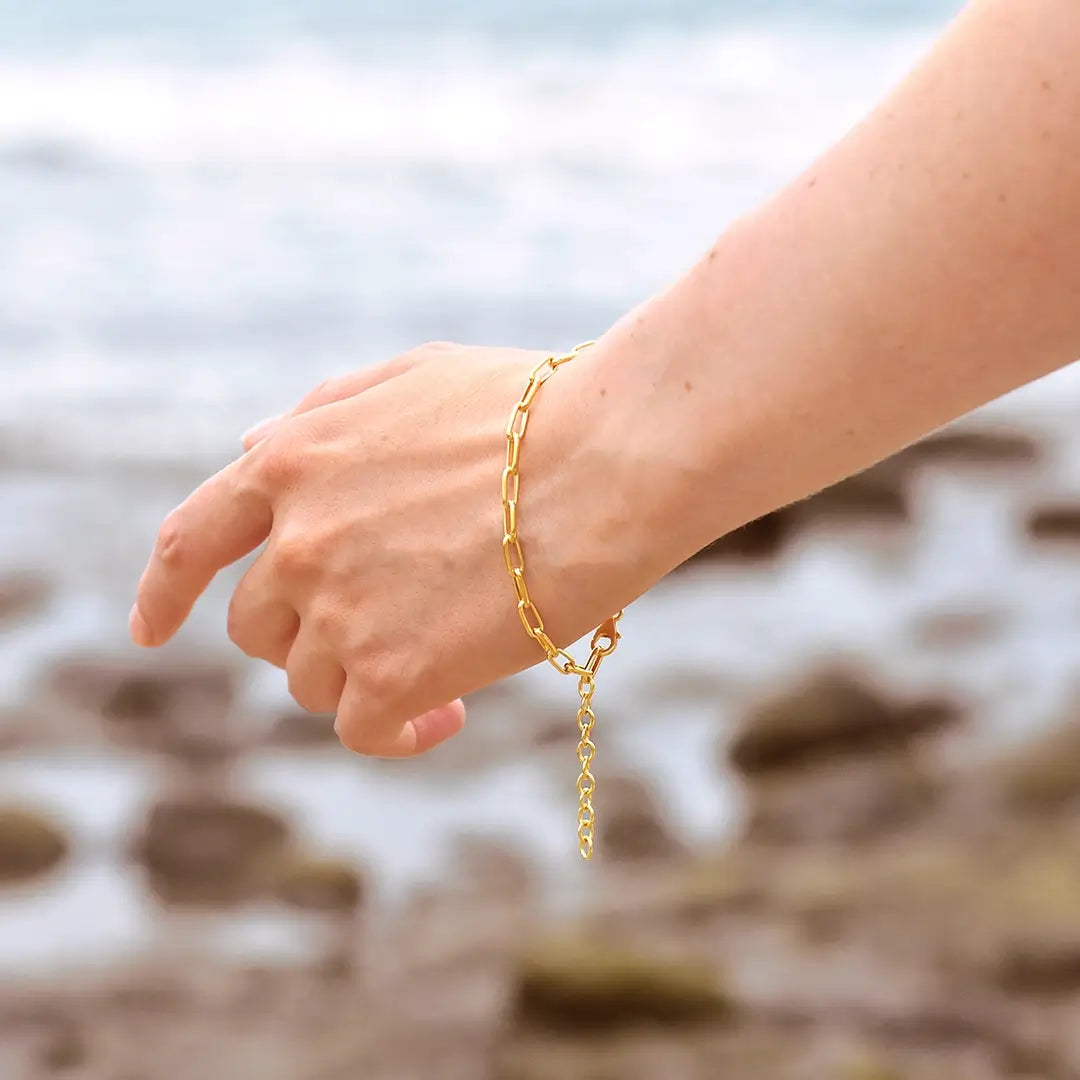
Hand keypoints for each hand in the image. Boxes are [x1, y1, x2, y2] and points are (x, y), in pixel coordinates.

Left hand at [129, 341, 655, 756]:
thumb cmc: (532, 414)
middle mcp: (295, 541)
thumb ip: (320, 417)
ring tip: (445, 662)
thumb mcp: (411, 381)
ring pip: (311, 680)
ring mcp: (336, 610)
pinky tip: (451, 711)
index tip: (151, 631)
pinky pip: (363, 728)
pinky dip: (399, 729)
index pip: (189, 542)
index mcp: (292, 463)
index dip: (162, 591)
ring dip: (364, 676)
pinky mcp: (389, 674)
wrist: (606, 461)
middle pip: (258, 626)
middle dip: (308, 633)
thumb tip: (252, 451)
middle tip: (384, 631)